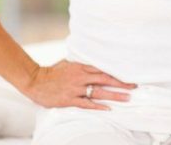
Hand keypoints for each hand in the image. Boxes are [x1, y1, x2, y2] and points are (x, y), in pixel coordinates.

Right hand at [22, 59, 137, 109]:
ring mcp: (75, 88)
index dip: (117, 72)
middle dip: (121, 83)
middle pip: (105, 79)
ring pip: (99, 92)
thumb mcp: (68, 63)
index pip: (103, 68)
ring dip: (114, 95)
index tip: (129, 73)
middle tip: (134, 86)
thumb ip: (81, 63)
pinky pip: (86, 104)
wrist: (35, 81)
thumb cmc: (52, 72)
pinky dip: (97, 106)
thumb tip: (94, 60)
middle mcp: (80, 77)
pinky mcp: (69, 99)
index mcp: (81, 67)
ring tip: (127, 98)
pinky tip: (108, 109)